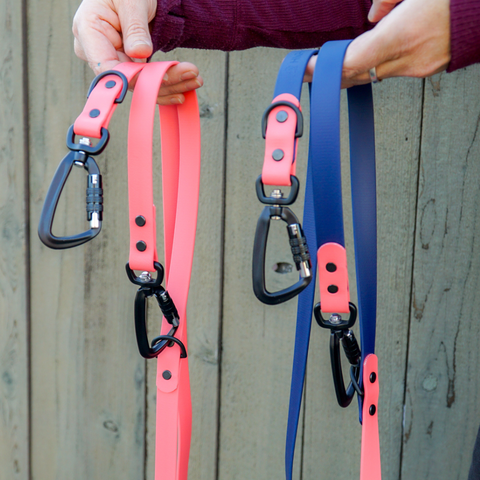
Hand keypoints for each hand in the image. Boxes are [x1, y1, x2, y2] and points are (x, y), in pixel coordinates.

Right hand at [72, 0, 202, 104]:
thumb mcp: (132, 0)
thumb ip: (134, 27)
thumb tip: (138, 54)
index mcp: (88, 30)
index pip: (106, 66)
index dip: (133, 78)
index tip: (162, 78)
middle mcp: (96, 50)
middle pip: (128, 79)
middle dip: (161, 80)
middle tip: (191, 75)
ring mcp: (111, 60)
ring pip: (140, 84)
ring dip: (170, 84)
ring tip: (195, 79)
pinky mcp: (127, 66)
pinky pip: (146, 82)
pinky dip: (167, 83)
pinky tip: (185, 86)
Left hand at [304, 0, 450, 87]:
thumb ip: (387, 0)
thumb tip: (370, 19)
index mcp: (401, 34)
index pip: (352, 61)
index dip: (326, 68)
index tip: (308, 67)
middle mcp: (408, 58)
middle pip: (359, 75)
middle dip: (332, 74)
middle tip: (311, 72)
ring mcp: (418, 68)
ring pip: (374, 75)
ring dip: (352, 71)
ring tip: (331, 67)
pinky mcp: (426, 70)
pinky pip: (391, 72)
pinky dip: (375, 67)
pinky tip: (366, 60)